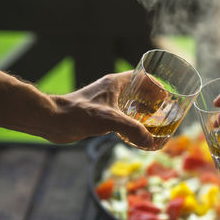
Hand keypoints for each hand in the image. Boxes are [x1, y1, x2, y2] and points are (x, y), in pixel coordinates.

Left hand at [49, 71, 163, 144]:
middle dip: (151, 99)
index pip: (141, 77)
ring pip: (129, 102)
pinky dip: (130, 120)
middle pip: (138, 90)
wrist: (54, 121)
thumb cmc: (79, 114)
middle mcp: (111, 90)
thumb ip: (132, 129)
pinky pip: (121, 113)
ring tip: (153, 121)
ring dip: (141, 109)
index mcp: (115, 83)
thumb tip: (151, 142)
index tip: (166, 96)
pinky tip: (134, 131)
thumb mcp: (109, 119)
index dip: (155, 85)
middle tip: (162, 110)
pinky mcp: (99, 113)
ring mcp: (105, 101)